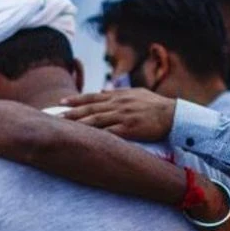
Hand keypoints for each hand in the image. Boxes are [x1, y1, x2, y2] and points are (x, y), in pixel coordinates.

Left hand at [60, 89, 176, 141]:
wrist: (173, 115)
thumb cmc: (155, 105)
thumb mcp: (136, 93)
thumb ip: (118, 92)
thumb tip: (103, 91)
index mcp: (118, 96)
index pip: (92, 97)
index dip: (75, 100)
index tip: (61, 102)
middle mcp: (118, 104)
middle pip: (90, 109)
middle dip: (72, 113)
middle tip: (56, 117)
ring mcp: (123, 116)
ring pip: (96, 120)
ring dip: (79, 124)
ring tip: (65, 127)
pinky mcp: (129, 129)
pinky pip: (109, 133)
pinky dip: (96, 135)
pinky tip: (85, 139)